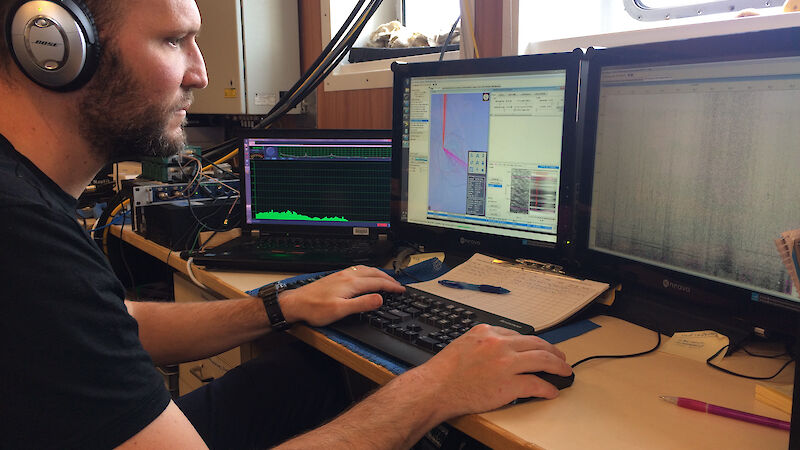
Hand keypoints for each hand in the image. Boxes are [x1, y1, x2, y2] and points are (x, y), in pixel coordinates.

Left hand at [277, 265, 404, 326]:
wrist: (296, 303)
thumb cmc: (315, 309)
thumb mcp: (340, 311)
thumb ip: (361, 304)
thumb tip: (380, 299)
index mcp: (351, 283)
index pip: (378, 282)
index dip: (392, 286)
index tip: (401, 290)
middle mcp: (347, 276)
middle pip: (374, 273)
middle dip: (388, 279)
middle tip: (398, 285)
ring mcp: (341, 275)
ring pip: (366, 270)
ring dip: (379, 274)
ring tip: (386, 279)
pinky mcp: (335, 276)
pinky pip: (357, 270)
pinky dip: (368, 272)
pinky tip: (365, 275)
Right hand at [409, 324, 571, 419]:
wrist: (436, 388)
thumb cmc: (444, 371)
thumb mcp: (463, 344)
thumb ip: (483, 344)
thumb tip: (500, 350)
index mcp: (487, 332)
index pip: (518, 335)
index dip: (532, 344)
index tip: (538, 349)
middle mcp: (499, 344)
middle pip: (536, 344)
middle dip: (552, 351)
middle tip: (560, 358)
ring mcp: (506, 363)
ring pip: (542, 360)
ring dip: (558, 366)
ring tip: (564, 371)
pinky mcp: (509, 384)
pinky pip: (536, 384)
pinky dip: (548, 388)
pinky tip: (551, 391)